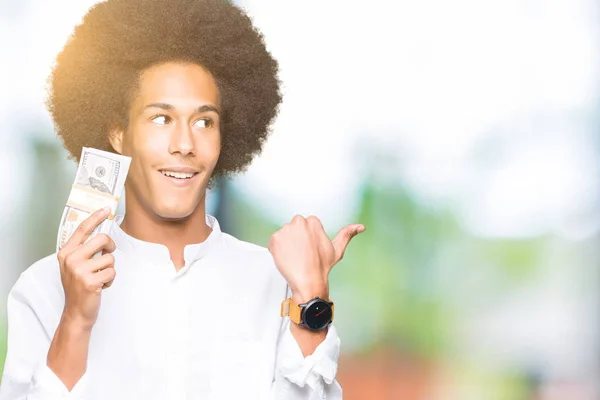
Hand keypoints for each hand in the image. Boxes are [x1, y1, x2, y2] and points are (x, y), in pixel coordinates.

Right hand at [56, 207, 116, 330]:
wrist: (76, 312)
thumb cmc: (79, 287)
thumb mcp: (74, 266)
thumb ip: (83, 250)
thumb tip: (102, 234)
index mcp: (66, 252)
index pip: (83, 229)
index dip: (96, 217)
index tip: (106, 209)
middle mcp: (70, 259)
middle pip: (102, 239)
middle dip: (110, 247)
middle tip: (107, 255)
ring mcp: (79, 270)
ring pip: (110, 258)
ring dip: (109, 269)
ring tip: (99, 278)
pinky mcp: (89, 281)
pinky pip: (112, 272)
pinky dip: (110, 280)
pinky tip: (100, 286)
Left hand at [268, 215, 364, 302]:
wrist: (308, 281)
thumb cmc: (322, 267)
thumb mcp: (337, 249)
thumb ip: (347, 234)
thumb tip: (361, 227)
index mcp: (313, 222)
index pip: (306, 224)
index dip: (308, 237)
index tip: (310, 248)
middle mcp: (298, 223)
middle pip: (294, 227)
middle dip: (297, 237)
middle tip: (302, 253)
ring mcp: (285, 231)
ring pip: (285, 234)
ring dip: (287, 243)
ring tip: (295, 256)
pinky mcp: (275, 239)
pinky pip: (274, 242)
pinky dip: (278, 249)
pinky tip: (287, 258)